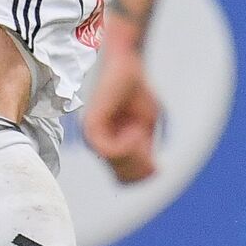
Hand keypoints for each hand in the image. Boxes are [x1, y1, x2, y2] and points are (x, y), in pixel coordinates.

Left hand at [82, 42, 159, 184]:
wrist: (126, 66)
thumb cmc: (136, 92)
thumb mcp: (146, 126)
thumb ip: (144, 149)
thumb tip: (151, 172)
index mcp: (109, 144)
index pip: (125, 179)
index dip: (144, 173)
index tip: (154, 154)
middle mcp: (98, 143)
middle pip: (123, 178)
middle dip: (141, 164)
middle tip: (146, 141)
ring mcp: (93, 136)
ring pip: (117, 166)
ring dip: (136, 152)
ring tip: (140, 131)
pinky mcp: (92, 126)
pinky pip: (111, 152)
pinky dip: (128, 145)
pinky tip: (135, 129)